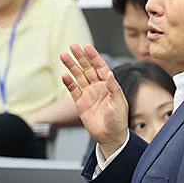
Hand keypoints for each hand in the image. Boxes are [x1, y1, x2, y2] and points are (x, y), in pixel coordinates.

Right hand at [60, 43, 128, 158]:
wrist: (110, 136)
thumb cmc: (118, 121)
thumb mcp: (120, 104)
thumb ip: (113, 88)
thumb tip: (109, 73)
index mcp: (109, 84)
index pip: (100, 66)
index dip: (94, 56)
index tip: (87, 47)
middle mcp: (98, 86)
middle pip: (87, 68)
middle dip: (80, 57)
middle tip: (72, 46)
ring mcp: (88, 94)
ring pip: (78, 76)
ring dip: (71, 66)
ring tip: (64, 56)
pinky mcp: (80, 103)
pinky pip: (73, 90)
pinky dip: (68, 83)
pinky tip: (64, 75)